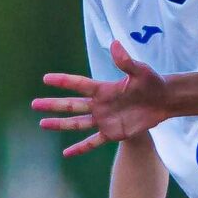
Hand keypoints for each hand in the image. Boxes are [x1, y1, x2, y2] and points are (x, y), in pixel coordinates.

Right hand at [34, 43, 181, 156]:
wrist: (163, 101)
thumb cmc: (152, 82)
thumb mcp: (140, 71)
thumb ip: (125, 61)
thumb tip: (115, 44)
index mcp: (104, 88)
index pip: (79, 84)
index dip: (63, 81)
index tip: (45, 79)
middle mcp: (100, 104)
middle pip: (71, 105)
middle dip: (52, 105)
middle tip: (34, 104)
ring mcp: (104, 120)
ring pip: (77, 123)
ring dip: (60, 124)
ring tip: (42, 123)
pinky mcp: (112, 133)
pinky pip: (93, 142)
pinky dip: (80, 148)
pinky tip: (66, 154)